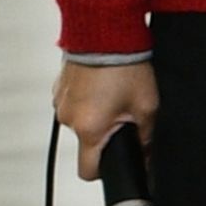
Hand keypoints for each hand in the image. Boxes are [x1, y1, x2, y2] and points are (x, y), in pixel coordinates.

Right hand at [53, 58, 158, 182]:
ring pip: (82, 122)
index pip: (87, 171)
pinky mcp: (59, 88)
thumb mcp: (146, 107)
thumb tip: (146, 155)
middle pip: (88, 142)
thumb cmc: (125, 67)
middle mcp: (68, 119)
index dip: (105, 171)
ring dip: (97, 115)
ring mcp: (61, 102)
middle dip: (107, 134)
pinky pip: (76, 104)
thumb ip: (146, 138)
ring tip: (115, 95)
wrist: (106, 34)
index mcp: (89, 129)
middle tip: (125, 114)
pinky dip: (89, 101)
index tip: (117, 163)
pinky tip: (103, 86)